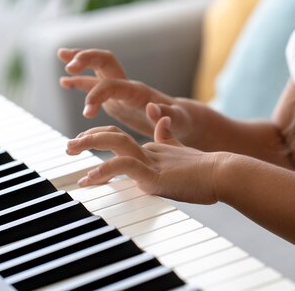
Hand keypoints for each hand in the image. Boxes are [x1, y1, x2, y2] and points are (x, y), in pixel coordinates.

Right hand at [58, 48, 194, 139]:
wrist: (182, 118)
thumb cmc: (181, 121)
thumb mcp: (178, 121)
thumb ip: (166, 115)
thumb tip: (152, 108)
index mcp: (138, 91)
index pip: (113, 84)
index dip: (99, 95)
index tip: (87, 112)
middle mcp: (127, 84)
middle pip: (105, 61)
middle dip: (87, 59)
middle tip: (69, 66)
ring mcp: (121, 88)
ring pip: (97, 67)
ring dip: (80, 60)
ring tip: (60, 55)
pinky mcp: (116, 96)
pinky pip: (95, 83)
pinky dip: (80, 80)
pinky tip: (64, 81)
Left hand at [66, 117, 229, 203]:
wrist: (225, 174)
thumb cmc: (207, 172)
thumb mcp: (181, 155)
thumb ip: (167, 138)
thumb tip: (160, 116)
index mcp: (153, 150)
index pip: (118, 138)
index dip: (99, 137)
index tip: (80, 143)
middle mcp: (149, 151)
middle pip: (112, 135)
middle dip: (87, 139)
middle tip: (69, 146)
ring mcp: (151, 160)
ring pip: (115, 142)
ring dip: (90, 144)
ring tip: (71, 151)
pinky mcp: (155, 173)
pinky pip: (124, 167)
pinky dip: (105, 170)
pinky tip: (91, 177)